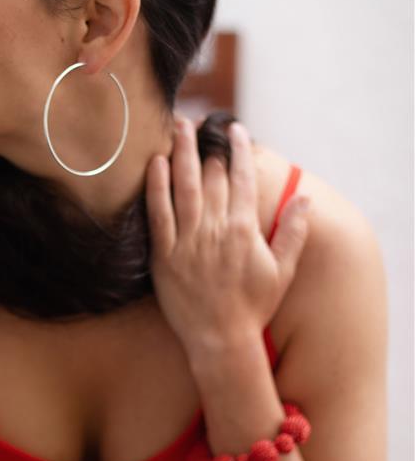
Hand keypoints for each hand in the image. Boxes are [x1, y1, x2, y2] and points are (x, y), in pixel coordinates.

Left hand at [145, 117, 310, 353]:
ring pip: (184, 186)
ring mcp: (188, 241)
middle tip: (199, 121)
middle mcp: (216, 230)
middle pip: (211, 176)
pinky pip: (158, 212)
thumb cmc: (254, 306)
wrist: (220, 339)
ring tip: (177, 127)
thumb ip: (294, 231)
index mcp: (244, 230)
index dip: (239, 151)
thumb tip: (305, 198)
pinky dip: (156, 185)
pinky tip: (155, 163)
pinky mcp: (164, 254)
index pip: (242, 179)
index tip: (235, 130)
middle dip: (206, 145)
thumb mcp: (282, 270)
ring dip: (181, 153)